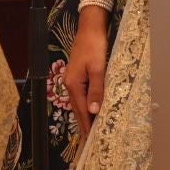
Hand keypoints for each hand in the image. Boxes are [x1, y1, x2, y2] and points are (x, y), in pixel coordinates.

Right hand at [64, 14, 107, 136]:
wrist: (90, 28)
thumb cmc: (95, 47)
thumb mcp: (98, 68)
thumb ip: (96, 90)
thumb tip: (93, 112)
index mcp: (74, 85)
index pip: (81, 111)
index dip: (86, 126)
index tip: (91, 140)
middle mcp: (70, 85)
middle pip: (78, 109)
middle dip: (85, 124)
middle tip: (92, 140)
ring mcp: (73, 80)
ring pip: (80, 103)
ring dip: (86, 115)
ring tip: (93, 129)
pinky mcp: (78, 76)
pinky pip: (82, 95)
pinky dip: (87, 104)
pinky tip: (92, 109)